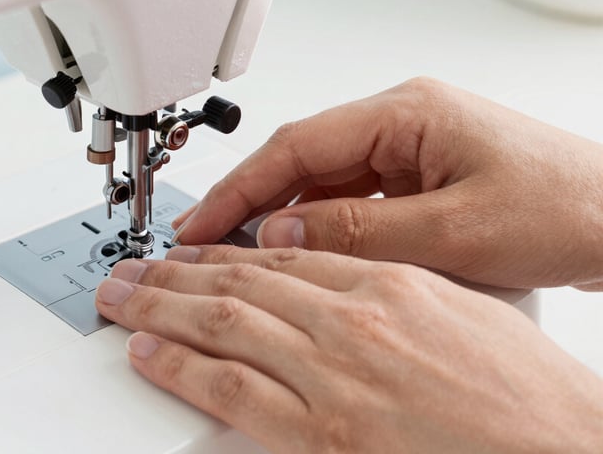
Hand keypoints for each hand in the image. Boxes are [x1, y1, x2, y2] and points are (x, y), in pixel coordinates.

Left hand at [95, 249, 602, 452]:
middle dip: (177, 271)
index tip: (191, 248)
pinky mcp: (326, 436)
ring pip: (225, 324)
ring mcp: (335, 377)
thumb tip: (337, 277)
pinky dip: (184, 368)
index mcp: (389, 284)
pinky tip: (150, 353)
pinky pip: (235, 390)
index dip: (224, 251)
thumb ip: (389, 286)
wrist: (563, 450)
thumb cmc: (525, 391)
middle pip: (241, 282)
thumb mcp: (460, 309)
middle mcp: (354, 323)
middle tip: (134, 266)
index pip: (282, 258)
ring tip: (123, 297)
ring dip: (163, 308)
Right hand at [173, 78, 602, 289]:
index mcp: (407, 113)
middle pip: (301, 158)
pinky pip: (350, 196)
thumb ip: (360, 232)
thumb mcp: (456, 232)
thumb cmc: (565, 208)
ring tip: (238, 253)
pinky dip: (317, 224)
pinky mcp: (417, 175)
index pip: (297, 145)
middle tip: (203, 242)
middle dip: (249, 201)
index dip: (240, 186)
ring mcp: (408, 148)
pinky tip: (296, 251)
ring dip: (281, 215)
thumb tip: (282, 234)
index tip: (201, 222)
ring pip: (321, 179)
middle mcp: (401, 121)